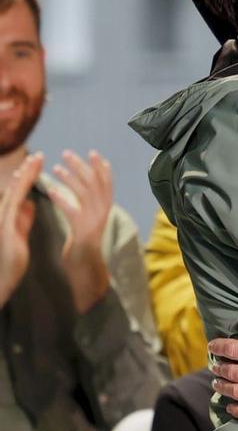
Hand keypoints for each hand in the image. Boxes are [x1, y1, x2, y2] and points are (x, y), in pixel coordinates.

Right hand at [0, 154, 40, 306]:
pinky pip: (12, 204)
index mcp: (10, 213)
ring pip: (13, 192)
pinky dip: (18, 192)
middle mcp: (3, 212)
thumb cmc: (13, 254)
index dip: (30, 175)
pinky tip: (23, 182)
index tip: (40, 162)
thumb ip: (24, 216)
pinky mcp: (3, 226)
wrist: (4, 275)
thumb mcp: (21, 230)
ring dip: (23, 176)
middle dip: (27, 170)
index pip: (21, 190)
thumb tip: (29, 202)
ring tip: (33, 163)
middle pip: (16, 187)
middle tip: (39, 155)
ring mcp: (1, 218)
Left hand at [48, 150, 112, 313]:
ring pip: (86, 193)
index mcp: (105, 210)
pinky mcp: (83, 231)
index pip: (108, 183)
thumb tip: (81, 192)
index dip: (102, 168)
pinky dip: (62, 199)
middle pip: (96, 183)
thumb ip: (86, 208)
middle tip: (68, 153)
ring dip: (71, 178)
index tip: (95, 153)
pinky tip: (51, 191)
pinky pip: (73, 210)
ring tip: (56, 168)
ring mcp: (95, 222)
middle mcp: (103, 213)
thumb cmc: (83, 247)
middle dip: (83, 166)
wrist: (86, 269)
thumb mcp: (87, 223)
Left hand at [208, 316, 237, 424]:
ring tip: (217, 384)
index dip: (220, 347)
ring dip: (222, 387)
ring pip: (235, 391)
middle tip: (214, 366)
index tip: (212, 346)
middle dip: (219, 368)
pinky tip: (230, 406)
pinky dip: (235, 409)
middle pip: (232, 371)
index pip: (235, 349)